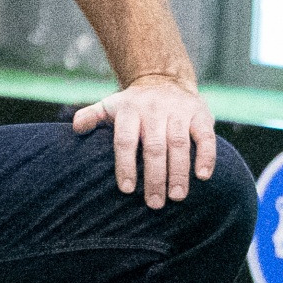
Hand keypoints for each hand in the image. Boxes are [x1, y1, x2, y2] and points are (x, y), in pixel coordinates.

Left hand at [71, 74, 216, 209]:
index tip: (126, 190)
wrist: (165, 79)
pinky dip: (207, 156)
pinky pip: (205, 136)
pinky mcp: (200, 114)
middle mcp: (154, 110)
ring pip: (179, 143)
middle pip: (154, 147)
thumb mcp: (110, 105)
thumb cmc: (134, 104)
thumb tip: (75, 129)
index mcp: (129, 111)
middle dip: (155, 177)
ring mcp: (179, 112)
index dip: (125, 165)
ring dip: (179, 171)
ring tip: (177, 196)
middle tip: (155, 204)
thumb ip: (92, 116)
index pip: (125, 140)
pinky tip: (203, 176)